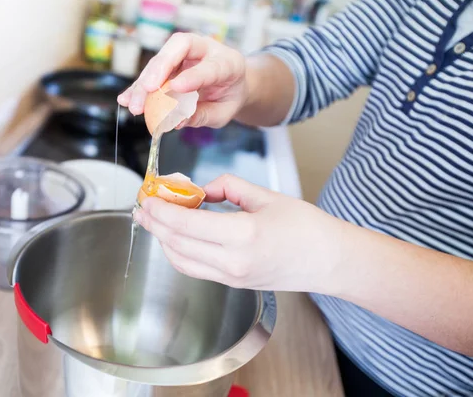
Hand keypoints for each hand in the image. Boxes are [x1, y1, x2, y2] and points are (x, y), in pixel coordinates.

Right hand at [117, 33, 247, 128]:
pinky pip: (152, 72)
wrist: (232, 85)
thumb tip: (177, 122)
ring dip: (144, 82)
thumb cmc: (229, 97)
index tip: (176, 87)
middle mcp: (205, 50)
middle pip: (180, 45)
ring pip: (161, 59)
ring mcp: (186, 53)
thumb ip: (203, 115)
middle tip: (148, 88)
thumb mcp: (224, 112)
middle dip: (161, 67)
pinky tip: (126, 98)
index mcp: (227, 63)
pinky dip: (138, 86)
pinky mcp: (170, 62)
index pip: (209, 66)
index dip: (192, 76)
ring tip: (134, 105)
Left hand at [134, 175, 342, 291]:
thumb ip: (227, 187)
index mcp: (242, 235)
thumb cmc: (306, 227)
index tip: (148, 197)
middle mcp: (232, 262)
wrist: (329, 261)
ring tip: (154, 220)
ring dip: (162, 239)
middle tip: (143, 206)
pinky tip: (175, 237)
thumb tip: (200, 190)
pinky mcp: (232, 284)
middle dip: (154, 223)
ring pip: (180, 260)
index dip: (161, 210)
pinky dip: (178, 252)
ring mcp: (231, 278)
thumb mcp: (265, 196)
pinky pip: (194, 269)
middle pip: (176, 243)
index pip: (185, 224)